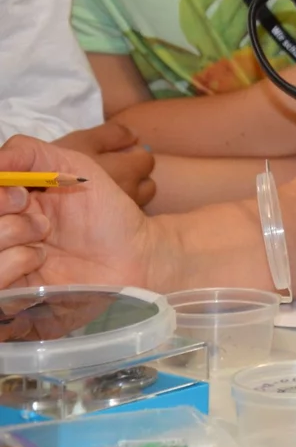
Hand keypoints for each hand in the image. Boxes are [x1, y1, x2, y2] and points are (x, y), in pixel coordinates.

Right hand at [0, 135, 159, 289]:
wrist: (133, 252)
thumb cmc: (103, 208)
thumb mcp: (70, 165)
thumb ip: (25, 153)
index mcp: (4, 201)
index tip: (23, 194)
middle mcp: (0, 230)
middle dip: (3, 213)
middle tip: (41, 218)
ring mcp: (2, 262)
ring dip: (13, 235)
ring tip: (46, 236)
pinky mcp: (7, 293)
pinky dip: (15, 262)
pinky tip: (41, 260)